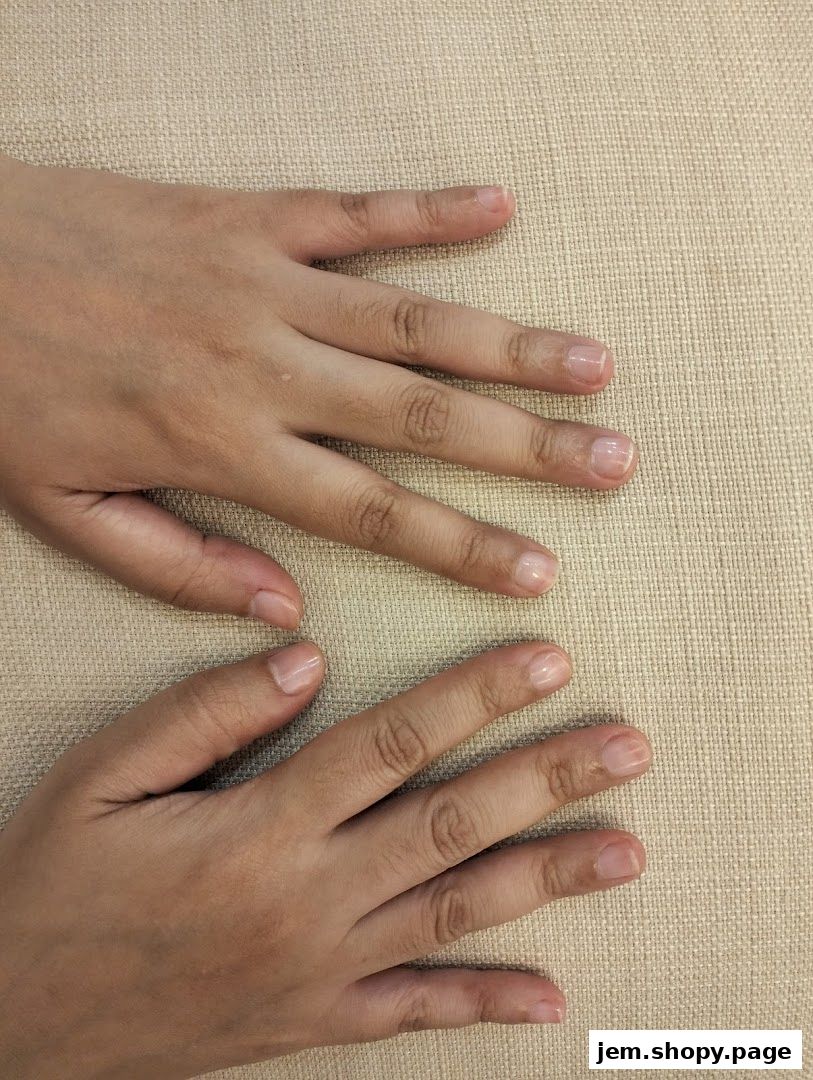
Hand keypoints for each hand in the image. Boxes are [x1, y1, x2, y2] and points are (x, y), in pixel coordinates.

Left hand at [0, 155, 636, 626]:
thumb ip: (181, 567)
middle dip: (528, 445)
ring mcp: (259, 278)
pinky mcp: (244, 213)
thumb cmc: (2, 395)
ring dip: (508, 341)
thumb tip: (286, 614)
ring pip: (410, 314)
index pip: (370, 511)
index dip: (463, 545)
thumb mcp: (66, 513)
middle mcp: (260, 361)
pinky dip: (428, 208)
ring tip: (593, 364)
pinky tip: (499, 207)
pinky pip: (353, 209)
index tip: (538, 571)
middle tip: (614, 462)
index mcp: (219, 445)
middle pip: (420, 413)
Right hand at [0, 641, 650, 1077]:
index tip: (544, 662)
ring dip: (548, 878)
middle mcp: (306, 900)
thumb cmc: (52, 887)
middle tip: (627, 747)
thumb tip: (305, 663)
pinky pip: (412, 1014)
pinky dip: (482, 1004)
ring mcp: (318, 970)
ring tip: (627, 849)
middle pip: (451, 824)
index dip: (475, 697)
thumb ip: (205, 711)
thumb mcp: (100, 777)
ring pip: (456, 915)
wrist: (14, 1021)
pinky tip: (548, 995)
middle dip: (546, 779)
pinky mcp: (310, 1021)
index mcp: (259, 828)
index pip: (393, 743)